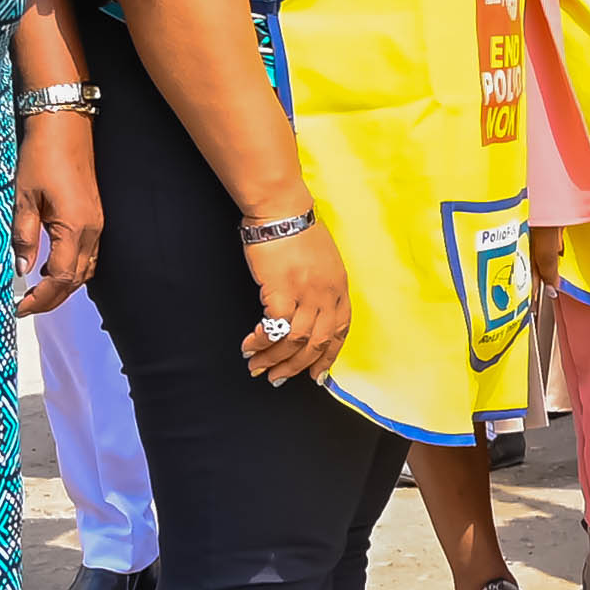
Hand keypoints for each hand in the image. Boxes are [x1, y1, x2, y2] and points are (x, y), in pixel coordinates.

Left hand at [11, 118, 104, 316]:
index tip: (19, 306)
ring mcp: (97, 222)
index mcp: (75, 226)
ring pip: (86, 268)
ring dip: (64, 284)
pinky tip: (51, 266)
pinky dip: (71, 267)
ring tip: (36, 291)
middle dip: (53, 298)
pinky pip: (88, 252)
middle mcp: (92, 228)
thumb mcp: (23, 196)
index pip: (62, 278)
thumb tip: (22, 268)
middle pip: (78, 279)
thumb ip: (24, 235)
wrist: (64, 123)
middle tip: (26, 306)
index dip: (41, 298)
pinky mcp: (94, 214)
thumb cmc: (42, 154)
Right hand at [241, 224, 349, 381]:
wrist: (282, 211)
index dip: (328, 357)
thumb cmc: (298, 232)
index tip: (316, 376)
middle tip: (278, 378)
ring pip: (295, 340)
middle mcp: (327, 294)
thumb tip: (309, 312)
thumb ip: (321, 287)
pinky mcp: (282, 290)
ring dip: (274, 359)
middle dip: (297, 366)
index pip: (340, 331)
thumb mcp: (324, 262)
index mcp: (340, 288)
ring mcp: (307, 293)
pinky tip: (250, 346)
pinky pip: (274, 327)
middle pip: (317, 342)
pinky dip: (261, 341)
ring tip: (257, 367)